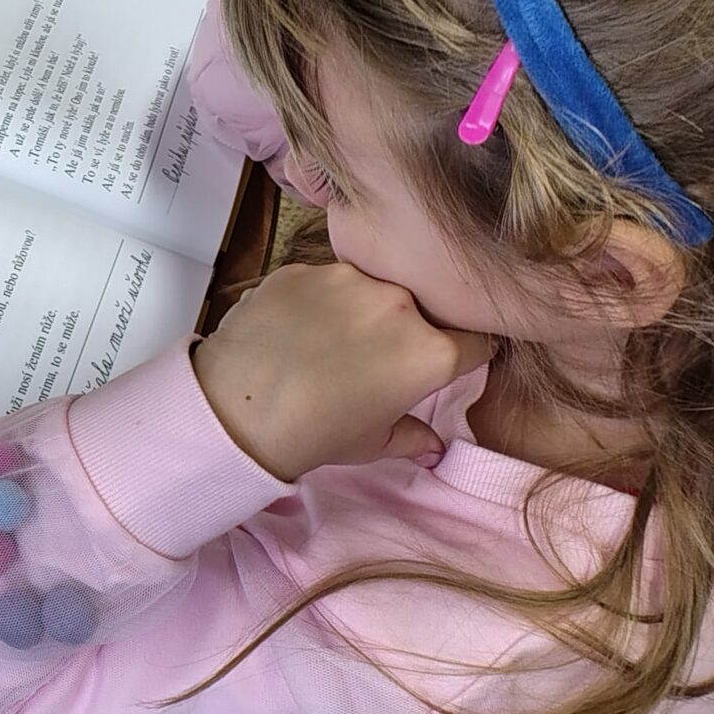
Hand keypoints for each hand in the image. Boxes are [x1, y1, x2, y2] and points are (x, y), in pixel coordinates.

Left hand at [192, 261, 493, 481]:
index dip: (465, 352)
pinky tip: (293, 328)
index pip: (474, 340)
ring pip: (367, 288)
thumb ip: (413, 436)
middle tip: (373, 356)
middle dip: (405, 328)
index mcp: (430, 351)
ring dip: (357, 308)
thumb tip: (432, 444)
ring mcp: (347, 279)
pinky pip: (320, 282)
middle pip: (418, 308)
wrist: (239, 408)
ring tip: (325, 341)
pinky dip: (314, 300)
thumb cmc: (316, 433)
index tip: (452, 359)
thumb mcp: (374, 443)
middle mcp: (397, 303)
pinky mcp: (300, 268)